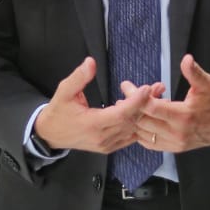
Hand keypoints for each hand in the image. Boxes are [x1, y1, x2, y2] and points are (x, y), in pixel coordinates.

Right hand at [34, 57, 151, 152]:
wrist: (49, 135)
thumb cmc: (58, 112)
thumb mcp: (64, 91)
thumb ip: (78, 77)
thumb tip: (90, 62)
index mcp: (93, 124)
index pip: (120, 114)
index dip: (135, 102)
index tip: (147, 89)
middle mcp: (103, 137)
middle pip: (131, 121)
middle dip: (146, 104)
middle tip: (159, 88)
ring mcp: (107, 144)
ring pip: (133, 129)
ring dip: (146, 113)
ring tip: (158, 96)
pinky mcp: (109, 147)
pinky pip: (129, 136)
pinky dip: (138, 123)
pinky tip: (146, 110)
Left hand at [134, 55, 209, 151]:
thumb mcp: (207, 84)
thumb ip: (194, 72)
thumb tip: (186, 59)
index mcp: (183, 116)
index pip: (151, 107)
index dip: (136, 96)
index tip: (127, 86)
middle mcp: (177, 132)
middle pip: (143, 121)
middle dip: (131, 107)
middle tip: (124, 94)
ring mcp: (175, 143)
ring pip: (144, 134)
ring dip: (134, 120)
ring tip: (129, 105)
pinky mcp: (175, 148)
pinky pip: (150, 143)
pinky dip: (142, 132)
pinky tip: (140, 120)